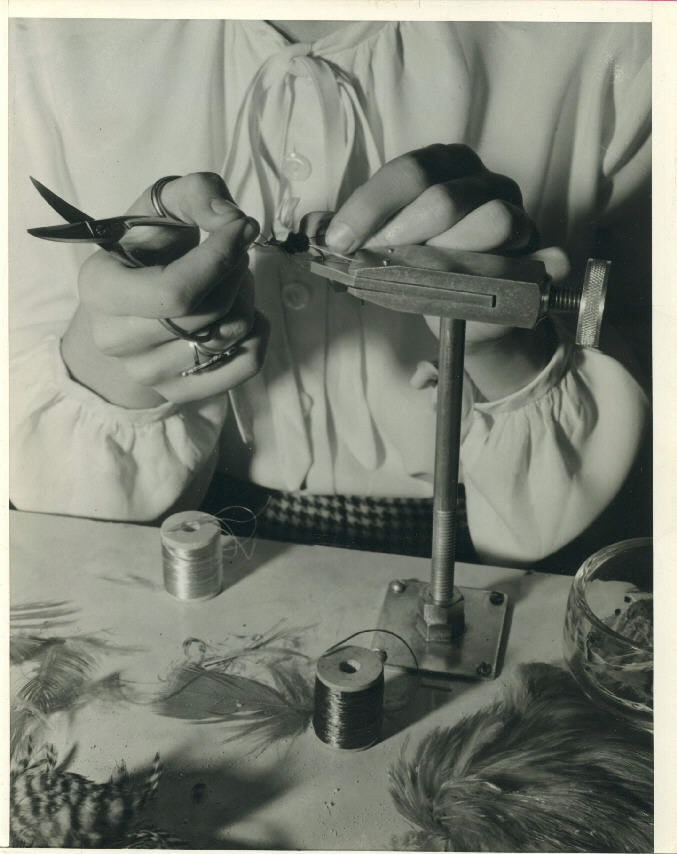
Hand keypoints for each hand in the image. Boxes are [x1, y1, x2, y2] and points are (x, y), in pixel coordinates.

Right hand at [61, 173, 268, 406]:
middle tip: (237, 254)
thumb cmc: (146, 252)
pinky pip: (244, 367)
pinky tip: (244, 313)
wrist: (125, 308)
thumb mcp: (159, 207)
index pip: (175, 291)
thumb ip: (196, 194)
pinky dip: (258, 335)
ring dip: (247, 300)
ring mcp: (146, 373)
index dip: (221, 258)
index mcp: (101, 289)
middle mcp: (115, 339)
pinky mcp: (178, 392)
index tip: (244, 228)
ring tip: (234, 281)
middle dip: (236, 274)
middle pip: (208, 314)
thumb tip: (232, 219)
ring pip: (229, 338)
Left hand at [325, 143, 538, 255]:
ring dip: (454, 250)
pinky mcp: (541, 255)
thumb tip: (325, 236)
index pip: (409, 171)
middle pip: (445, 194)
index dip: (371, 206)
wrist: (468, 314)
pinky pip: (547, 256)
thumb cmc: (425, 270)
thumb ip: (365, 235)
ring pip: (493, 220)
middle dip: (404, 229)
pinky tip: (533, 271)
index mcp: (445, 168)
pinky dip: (543, 264)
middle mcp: (483, 184)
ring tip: (429, 274)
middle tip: (381, 258)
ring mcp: (517, 216)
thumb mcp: (390, 247)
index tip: (341, 240)